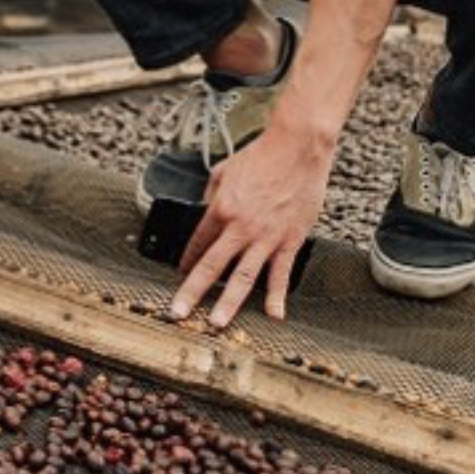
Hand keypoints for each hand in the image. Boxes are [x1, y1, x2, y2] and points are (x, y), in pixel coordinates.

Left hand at [170, 127, 330, 328]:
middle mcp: (240, 227)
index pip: (198, 242)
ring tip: (217, 324)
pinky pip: (280, 274)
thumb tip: (206, 209)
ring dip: (228, 303)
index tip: (179, 274)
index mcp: (221, 208)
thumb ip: (212, 193)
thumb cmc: (261, 156)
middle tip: (178, 313)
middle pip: (212, 266)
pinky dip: (276, 296)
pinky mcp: (290, 241)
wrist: (296, 149)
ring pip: (243, 277)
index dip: (187, 260)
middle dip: (192, 292)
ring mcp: (266, 237)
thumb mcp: (224, 170)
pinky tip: (274, 315)